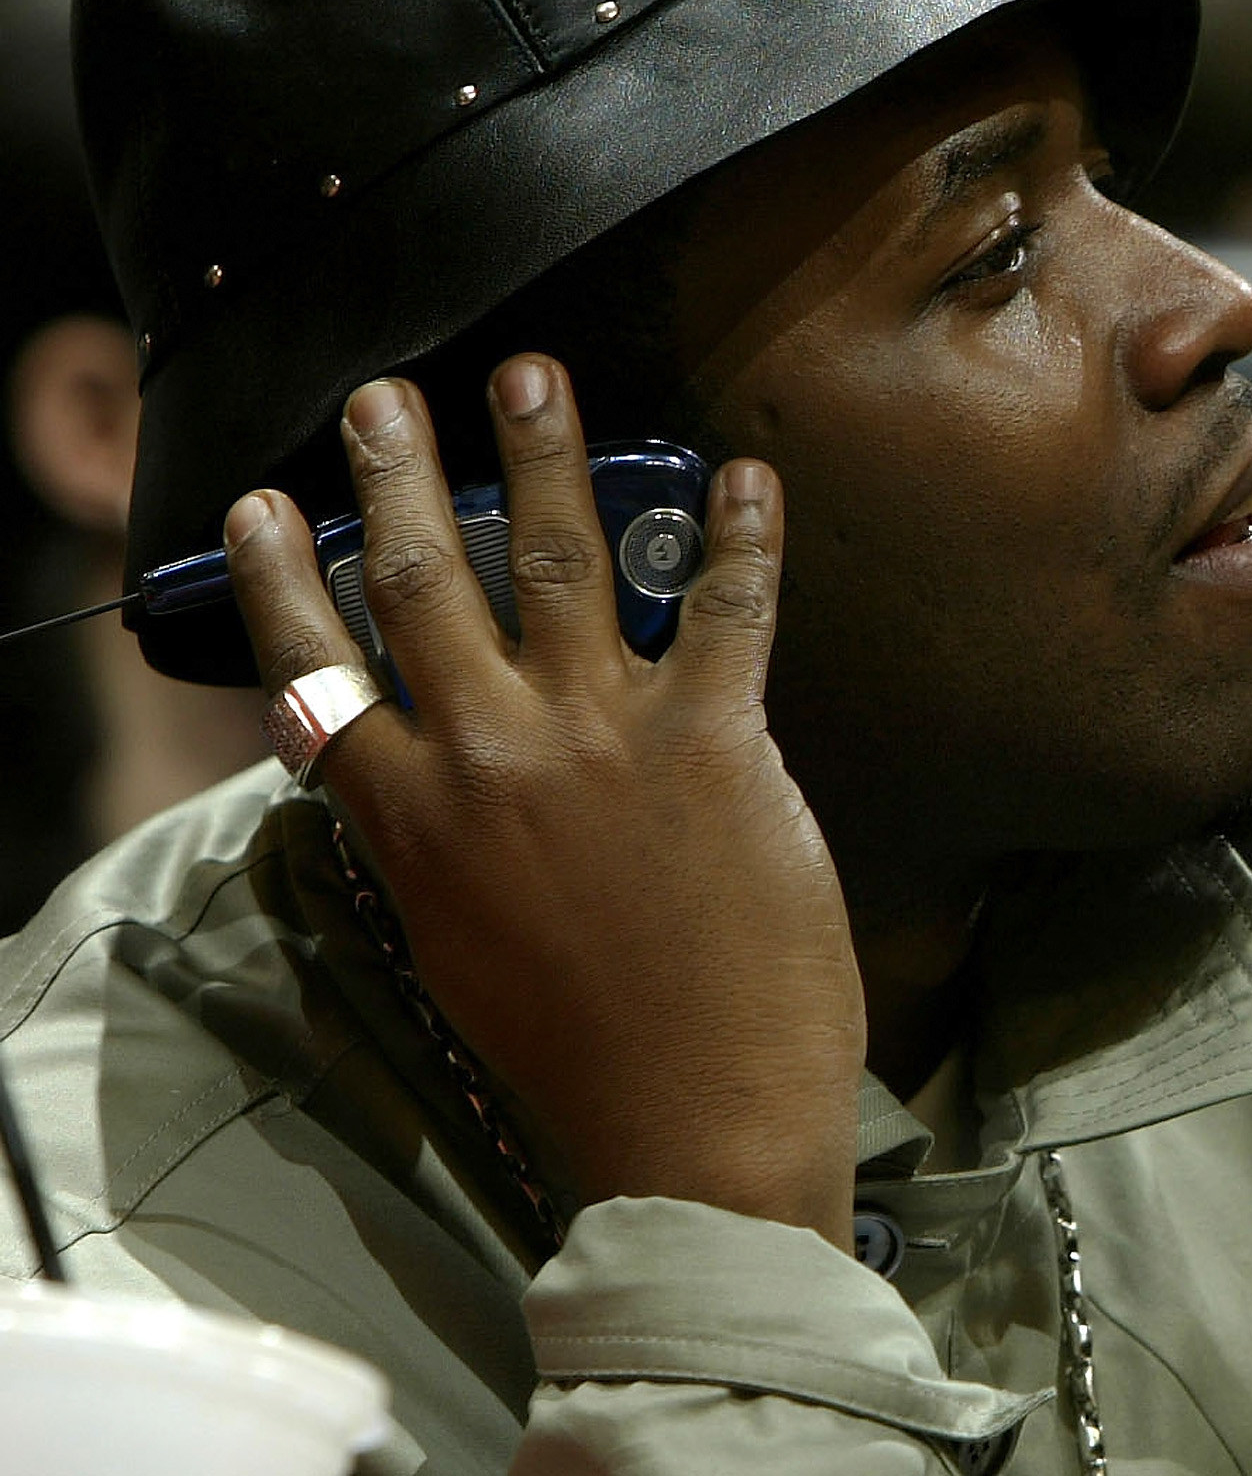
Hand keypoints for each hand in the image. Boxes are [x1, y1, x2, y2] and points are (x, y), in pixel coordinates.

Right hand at [223, 357, 863, 1244]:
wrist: (697, 1114)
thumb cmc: (582, 1046)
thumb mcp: (456, 943)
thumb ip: (423, 839)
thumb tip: (383, 761)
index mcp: (415, 819)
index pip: (319, 674)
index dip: (282, 582)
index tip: (262, 506)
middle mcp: (493, 759)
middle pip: (424, 584)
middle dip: (399, 474)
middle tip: (385, 394)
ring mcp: (603, 739)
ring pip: (558, 559)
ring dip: (542, 455)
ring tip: (529, 376)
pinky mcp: (714, 740)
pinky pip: (725, 606)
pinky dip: (741, 532)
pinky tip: (749, 470)